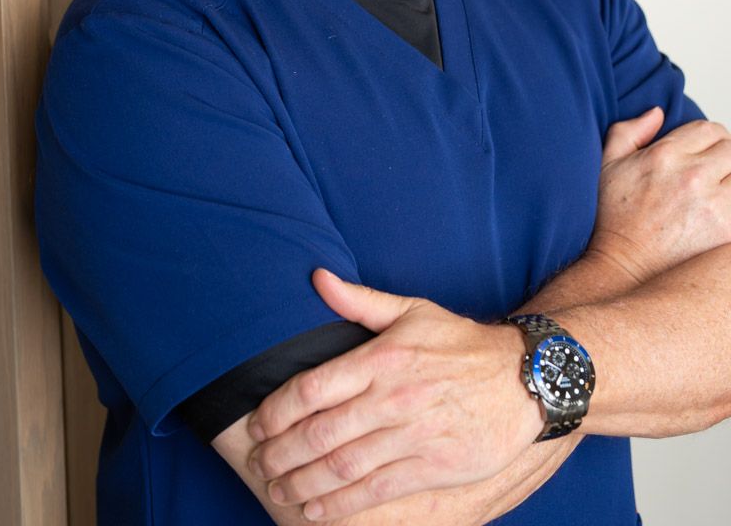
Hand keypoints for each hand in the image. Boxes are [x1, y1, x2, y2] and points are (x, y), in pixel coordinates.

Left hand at [246, 270, 542, 520]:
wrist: (525, 377)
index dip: (275, 411)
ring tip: (277, 490)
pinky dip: (341, 506)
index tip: (255, 426)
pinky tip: (316, 511)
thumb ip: (359, 301)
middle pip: (320, 432)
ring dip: (302, 483)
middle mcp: (392, 397)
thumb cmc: (462, 344)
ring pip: (343, 466)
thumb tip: (317, 278)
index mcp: (382, 357)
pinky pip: (376, 491)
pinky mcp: (434, 466)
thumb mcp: (413, 311)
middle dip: (280, 453)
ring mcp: (413, 434)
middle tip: (258, 464)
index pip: (312, 387)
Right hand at [589, 108, 730, 285]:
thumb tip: (658, 113)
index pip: (710, 129)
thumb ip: (629, 130)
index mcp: (665, 155)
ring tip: (717, 192)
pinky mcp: (728, 230)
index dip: (708, 140)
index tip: (702, 155)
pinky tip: (720, 210)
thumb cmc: (616, 218)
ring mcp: (715, 205)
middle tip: (713, 174)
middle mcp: (693, 176)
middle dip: (724, 157)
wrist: (625, 267)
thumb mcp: (608, 165)